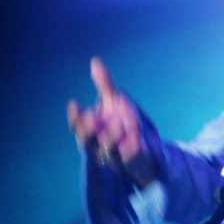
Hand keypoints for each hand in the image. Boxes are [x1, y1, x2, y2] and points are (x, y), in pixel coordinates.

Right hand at [67, 57, 156, 186]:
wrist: (149, 149)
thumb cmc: (125, 124)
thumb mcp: (115, 102)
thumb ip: (105, 85)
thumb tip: (95, 60)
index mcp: (94, 132)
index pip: (79, 128)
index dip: (75, 118)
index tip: (75, 103)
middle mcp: (101, 146)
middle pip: (89, 142)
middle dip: (89, 130)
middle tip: (92, 115)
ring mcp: (118, 157)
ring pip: (110, 151)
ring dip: (111, 137)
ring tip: (117, 122)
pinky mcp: (135, 163)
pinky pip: (131, 159)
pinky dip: (131, 150)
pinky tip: (135, 139)